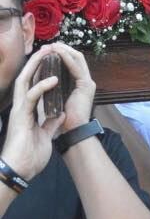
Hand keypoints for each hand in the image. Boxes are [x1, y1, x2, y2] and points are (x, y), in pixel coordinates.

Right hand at [1, 45, 66, 180]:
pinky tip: (54, 79)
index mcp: (28, 111)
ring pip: (24, 81)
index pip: (34, 86)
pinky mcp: (20, 116)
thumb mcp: (45, 135)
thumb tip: (60, 113)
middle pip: (26, 78)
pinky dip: (42, 86)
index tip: (53, 61)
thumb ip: (50, 122)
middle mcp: (22, 107)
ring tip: (48, 52)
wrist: (20, 171)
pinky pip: (31, 96)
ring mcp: (20, 110)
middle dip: (36, 62)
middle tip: (48, 48)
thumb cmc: (30, 156)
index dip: (42, 73)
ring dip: (35, 65)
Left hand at [44, 43, 95, 131]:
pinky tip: (58, 53)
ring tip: (53, 45)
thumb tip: (43, 77)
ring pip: (78, 59)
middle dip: (63, 49)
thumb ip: (54, 88)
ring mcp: (88, 82)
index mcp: (79, 84)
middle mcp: (86, 80)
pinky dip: (67, 59)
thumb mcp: (56, 99)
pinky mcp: (86, 85)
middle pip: (77, 58)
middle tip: (50, 44)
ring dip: (65, 51)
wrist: (73, 131)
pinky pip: (76, 68)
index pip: (72, 63)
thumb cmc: (63, 118)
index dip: (62, 54)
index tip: (49, 49)